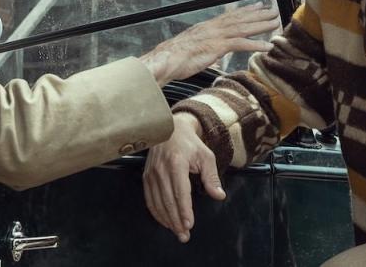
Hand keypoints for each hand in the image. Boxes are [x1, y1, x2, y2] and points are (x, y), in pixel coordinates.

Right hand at [139, 2, 278, 84]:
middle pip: (240, 18)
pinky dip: (255, 44)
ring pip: (243, 28)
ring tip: (276, 22)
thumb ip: (204, 48)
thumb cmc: (174, 58)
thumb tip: (211, 53)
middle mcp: (213, 28)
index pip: (230, 16)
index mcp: (207, 27)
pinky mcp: (216, 47)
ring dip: (262, 25)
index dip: (246, 10)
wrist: (164, 60)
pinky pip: (240, 44)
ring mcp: (215, 36)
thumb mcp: (192, 49)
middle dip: (259, 14)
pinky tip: (267, 46)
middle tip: (274, 9)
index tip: (258, 5)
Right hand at [143, 113, 224, 242]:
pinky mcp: (146, 177)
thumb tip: (219, 195)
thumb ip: (212, 177)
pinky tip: (165, 221)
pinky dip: (157, 213)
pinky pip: (149, 199)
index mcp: (176, 163)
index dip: (184, 210)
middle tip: (184, 235)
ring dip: (167, 220)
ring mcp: (151, 174)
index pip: (180, 192)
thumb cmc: (190, 144)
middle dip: (177, 221)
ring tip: (177, 232)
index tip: (189, 224)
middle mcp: (161, 170)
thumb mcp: (206, 156)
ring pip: (158, 203)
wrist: (171, 130)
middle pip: (168, 201)